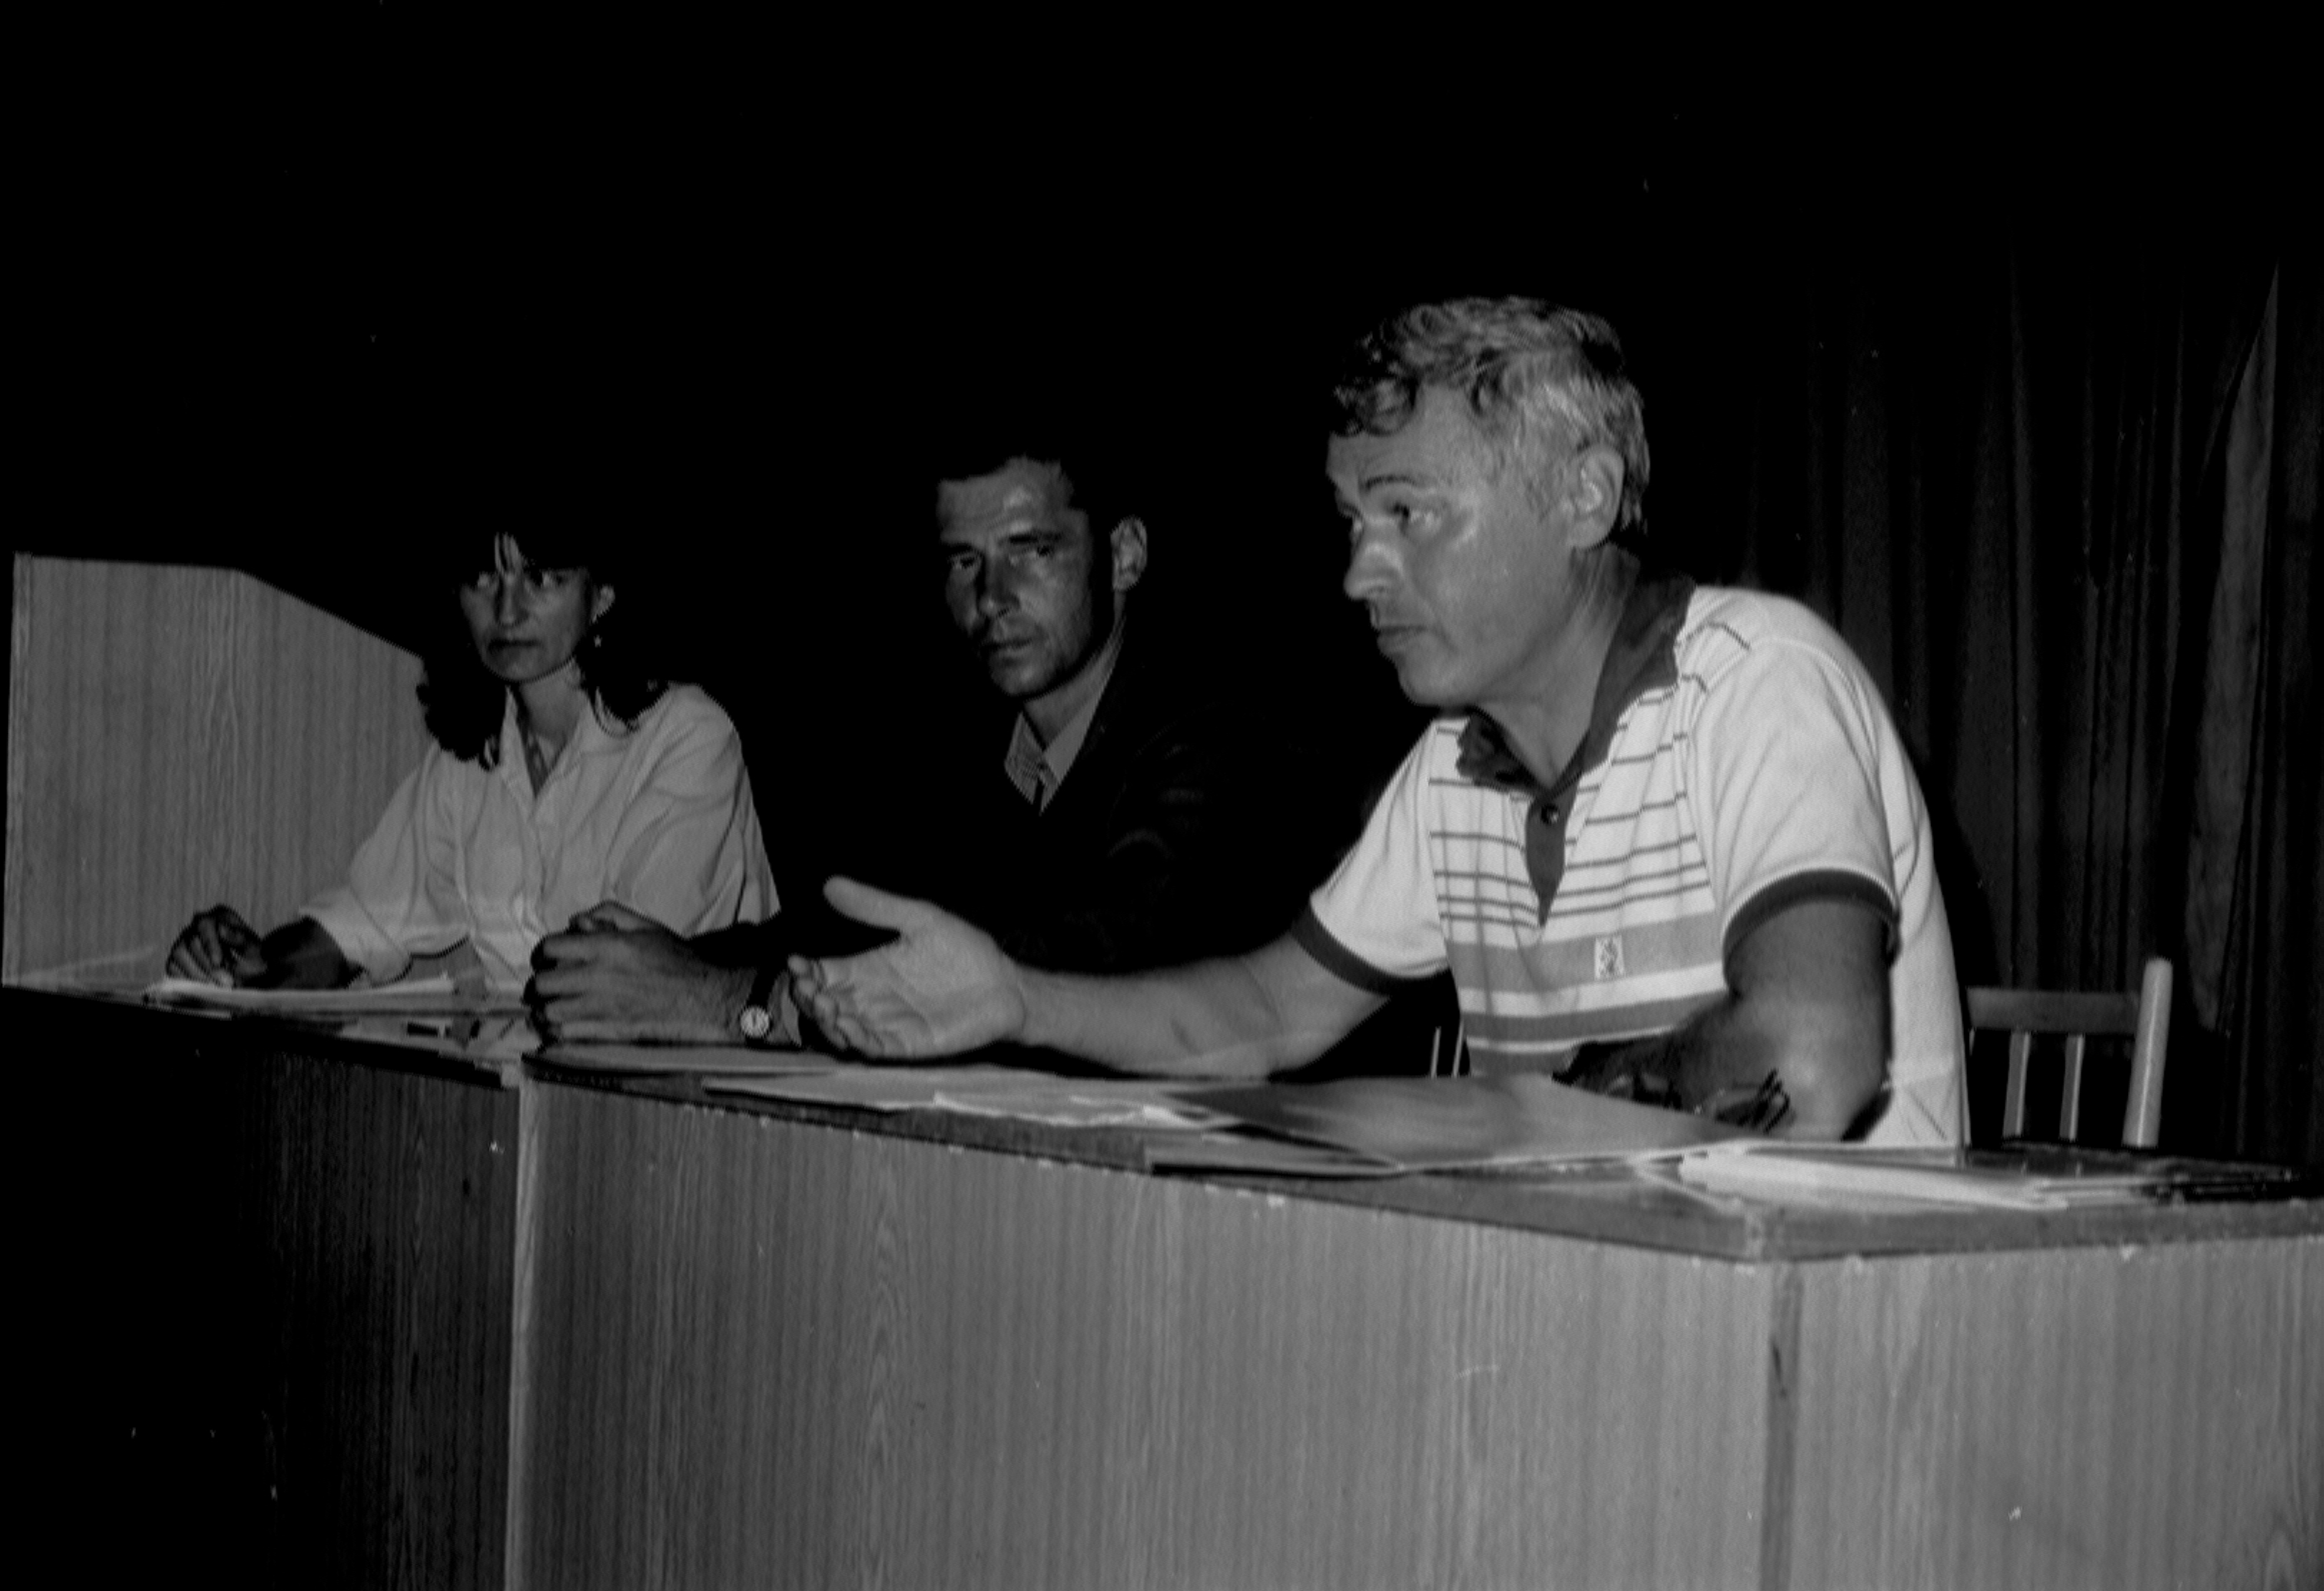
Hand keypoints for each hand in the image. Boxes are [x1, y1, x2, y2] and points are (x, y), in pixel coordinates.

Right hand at [168, 905, 267, 986]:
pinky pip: (172, 967)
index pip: (206, 925)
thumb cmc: (255, 960)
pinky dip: (186, 978)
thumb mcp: (255, 951)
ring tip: (216, 986)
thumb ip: (240, 939)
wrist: (249, 976)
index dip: (210, 944)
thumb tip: (221, 929)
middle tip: (225, 982)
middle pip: (191, 942)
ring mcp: (185, 940)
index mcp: (220, 916)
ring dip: (197, 973)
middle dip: (207, 965)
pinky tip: (204, 986)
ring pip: (179, 954)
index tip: (218, 962)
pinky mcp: (177, 958)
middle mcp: (199, 924)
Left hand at [526, 900, 755, 1043]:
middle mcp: (598, 978)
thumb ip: (610, 915)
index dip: (542, 953)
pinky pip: (565, 1036)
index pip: (550, 949)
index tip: (546, 958)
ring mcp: (601, 1008)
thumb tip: (576, 921)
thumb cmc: (678, 960)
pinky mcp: (608, 1032)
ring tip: (551, 1007)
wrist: (704, 998)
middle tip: (546, 985)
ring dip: (544, 1010)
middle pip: (542, 985)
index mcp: (607, 947)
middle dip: (538, 984)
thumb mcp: (648, 927)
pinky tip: (563, 1026)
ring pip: (548, 1014)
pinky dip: (556, 1031)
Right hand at [787, 878, 1025, 1060]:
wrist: (1004, 985)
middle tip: (807, 987)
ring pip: (842, 1028)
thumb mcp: (919, 919)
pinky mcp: (906, 1045)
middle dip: (809, 997)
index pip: (824, 972)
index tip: (794, 962)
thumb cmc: (964, 951)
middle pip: (825, 1002)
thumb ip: (876, 907)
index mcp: (868, 968)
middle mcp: (871, 998)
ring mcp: (886, 1023)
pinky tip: (849, 1026)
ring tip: (825, 1005)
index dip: (804, 971)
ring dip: (827, 1020)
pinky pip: (872, 1047)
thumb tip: (830, 884)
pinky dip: (856, 1040)